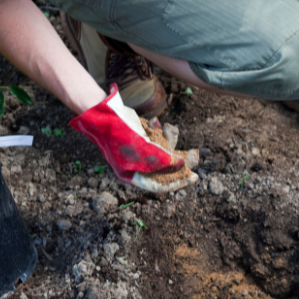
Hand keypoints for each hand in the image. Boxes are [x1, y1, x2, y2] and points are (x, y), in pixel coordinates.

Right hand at [69, 85, 198, 191]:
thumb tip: (182, 164)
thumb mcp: (142, 150)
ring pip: (164, 150)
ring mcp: (140, 151)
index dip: (178, 182)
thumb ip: (162, 160)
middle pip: (165, 168)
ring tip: (168, 128)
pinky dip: (160, 129)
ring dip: (169, 139)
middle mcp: (137, 166)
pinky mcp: (142, 137)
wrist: (103, 113)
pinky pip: (158, 137)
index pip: (160, 184)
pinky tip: (156, 122)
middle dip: (180, 160)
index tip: (194, 177)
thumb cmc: (119, 135)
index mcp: (133, 176)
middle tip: (195, 155)